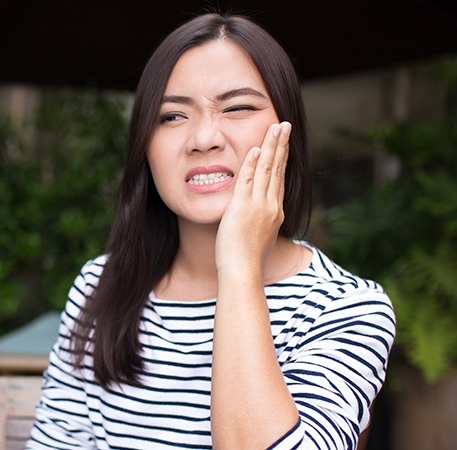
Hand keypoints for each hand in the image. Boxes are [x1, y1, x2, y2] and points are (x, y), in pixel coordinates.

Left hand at [215, 121, 290, 275]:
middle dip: (281, 145)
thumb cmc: (248, 261)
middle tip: (285, 125)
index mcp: (275, 213)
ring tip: (275, 127)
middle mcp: (271, 206)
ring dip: (271, 147)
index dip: (283, 159)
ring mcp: (258, 206)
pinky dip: (252, 164)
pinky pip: (248, 181)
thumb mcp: (261, 239)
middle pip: (278, 169)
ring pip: (266, 170)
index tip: (284, 143)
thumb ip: (262, 224)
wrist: (243, 272)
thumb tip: (260, 222)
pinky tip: (256, 149)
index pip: (280, 179)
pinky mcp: (242, 208)